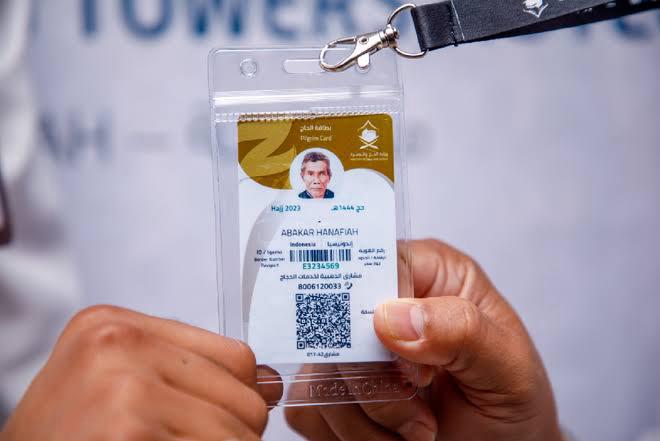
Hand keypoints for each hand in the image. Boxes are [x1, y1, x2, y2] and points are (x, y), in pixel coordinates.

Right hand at [0, 305, 274, 440]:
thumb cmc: (65, 436)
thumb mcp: (114, 383)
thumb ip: (184, 372)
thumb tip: (269, 385)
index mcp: (113, 324)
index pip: (234, 356)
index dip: (242, 396)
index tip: (228, 418)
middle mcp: (118, 342)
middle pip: (243, 394)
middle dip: (237, 432)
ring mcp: (123, 384)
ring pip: (237, 430)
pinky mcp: (129, 427)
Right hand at [286, 240, 562, 440]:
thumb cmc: (511, 401)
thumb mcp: (508, 366)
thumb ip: (462, 331)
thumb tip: (392, 316)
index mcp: (430, 275)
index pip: (376, 264)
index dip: (382, 317)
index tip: (415, 371)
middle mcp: (386, 302)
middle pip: (335, 324)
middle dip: (374, 384)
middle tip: (419, 414)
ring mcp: (355, 347)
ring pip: (317, 373)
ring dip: (365, 419)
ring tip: (415, 430)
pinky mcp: (336, 388)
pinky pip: (310, 409)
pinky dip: (347, 434)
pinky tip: (388, 438)